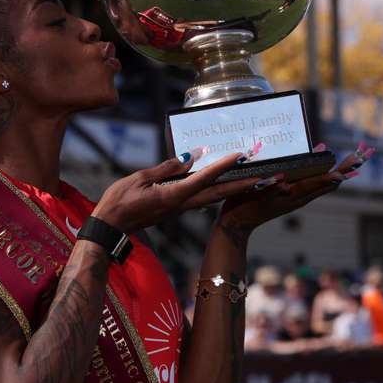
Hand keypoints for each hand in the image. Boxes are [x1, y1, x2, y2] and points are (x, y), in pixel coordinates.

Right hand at [92, 148, 260, 232]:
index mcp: (174, 195)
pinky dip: (221, 190)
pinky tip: (230, 185)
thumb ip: (168, 167)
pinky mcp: (177, 209)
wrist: (110, 228)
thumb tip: (192, 156)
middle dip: (248, 184)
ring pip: (217, 197)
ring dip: (239, 189)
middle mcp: (183, 204)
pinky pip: (204, 198)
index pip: (205, 177)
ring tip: (261, 181)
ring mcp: (181, 209)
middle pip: (221, 193)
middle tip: (272, 177)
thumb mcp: (141, 178)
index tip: (243, 154)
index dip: (225, 165)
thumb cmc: (119, 201)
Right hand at [218, 141, 375, 234]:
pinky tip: (321, 164)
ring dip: (338, 172)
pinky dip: (322, 174)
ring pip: (323, 185)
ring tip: (353, 161)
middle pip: (329, 182)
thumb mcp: (255, 195)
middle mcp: (300, 198)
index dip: (337, 172)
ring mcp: (297, 199)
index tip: (354, 164)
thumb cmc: (244, 206)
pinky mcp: (291, 199)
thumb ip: (270, 187)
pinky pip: (313, 185)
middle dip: (346, 169)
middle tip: (364, 155)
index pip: (321, 182)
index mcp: (294, 195)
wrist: (237, 224)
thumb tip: (284, 181)